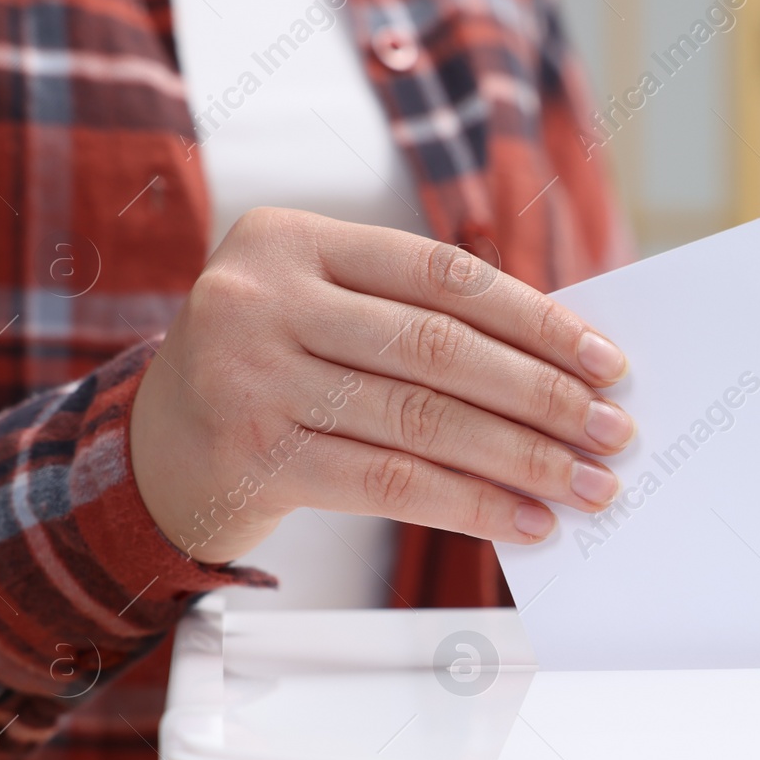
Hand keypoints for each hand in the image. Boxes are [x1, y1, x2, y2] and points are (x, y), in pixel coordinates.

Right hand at [128, 207, 632, 563]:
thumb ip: (415, 323)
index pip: (443, 273)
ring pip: (420, 419)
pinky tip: (523, 521)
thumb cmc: (271, 376)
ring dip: (520, 459)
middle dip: (541, 396)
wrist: (148, 454)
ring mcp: (249, 375)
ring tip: (585, 487)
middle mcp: (262, 296)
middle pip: (438, 348)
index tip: (606, 362)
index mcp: (292, 239)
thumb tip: (562, 373)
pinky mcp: (250, 455)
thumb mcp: (323, 317)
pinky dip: (469, 505)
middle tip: (612, 433)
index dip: (535, 320)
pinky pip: (388, 482)